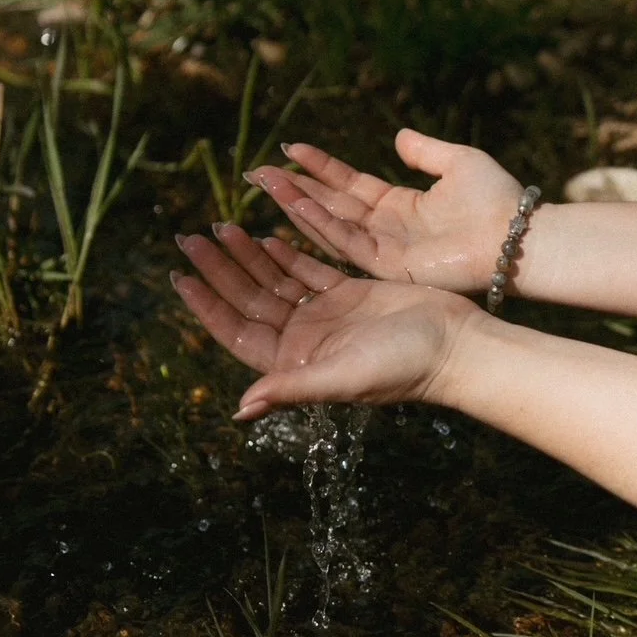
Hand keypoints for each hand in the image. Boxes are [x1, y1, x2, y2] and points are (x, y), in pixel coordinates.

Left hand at [172, 222, 480, 419]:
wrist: (456, 347)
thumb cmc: (402, 368)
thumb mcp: (341, 378)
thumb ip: (290, 389)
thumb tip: (240, 409)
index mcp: (294, 363)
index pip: (237, 331)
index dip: (207, 305)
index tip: (180, 277)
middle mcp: (304, 342)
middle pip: (249, 301)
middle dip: (219, 270)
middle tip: (190, 237)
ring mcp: (325, 317)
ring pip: (275, 281)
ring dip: (248, 256)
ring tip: (221, 226)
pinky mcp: (348, 296)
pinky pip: (307, 271)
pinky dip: (286, 252)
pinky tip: (266, 234)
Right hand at [244, 129, 524, 293]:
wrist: (513, 237)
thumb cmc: (494, 202)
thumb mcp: (458, 162)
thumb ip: (426, 151)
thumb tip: (399, 136)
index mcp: (398, 206)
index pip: (348, 184)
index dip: (320, 167)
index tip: (292, 148)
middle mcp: (383, 229)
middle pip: (329, 204)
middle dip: (293, 187)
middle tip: (257, 171)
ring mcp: (382, 249)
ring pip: (328, 224)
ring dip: (296, 204)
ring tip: (266, 184)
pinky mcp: (384, 266)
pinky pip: (344, 242)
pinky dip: (318, 224)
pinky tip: (295, 205)